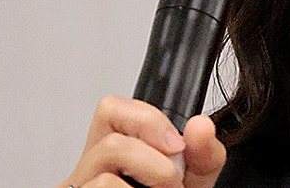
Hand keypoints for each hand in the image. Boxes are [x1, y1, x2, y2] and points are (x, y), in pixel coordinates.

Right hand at [59, 96, 225, 187]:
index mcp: (112, 157)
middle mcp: (88, 172)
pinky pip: (102, 187)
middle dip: (155, 154)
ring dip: (151, 175)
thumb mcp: (187, 187)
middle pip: (111, 132)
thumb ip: (201, 159)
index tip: (176, 146)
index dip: (147, 119)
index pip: (112, 110)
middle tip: (172, 182)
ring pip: (107, 157)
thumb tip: (201, 128)